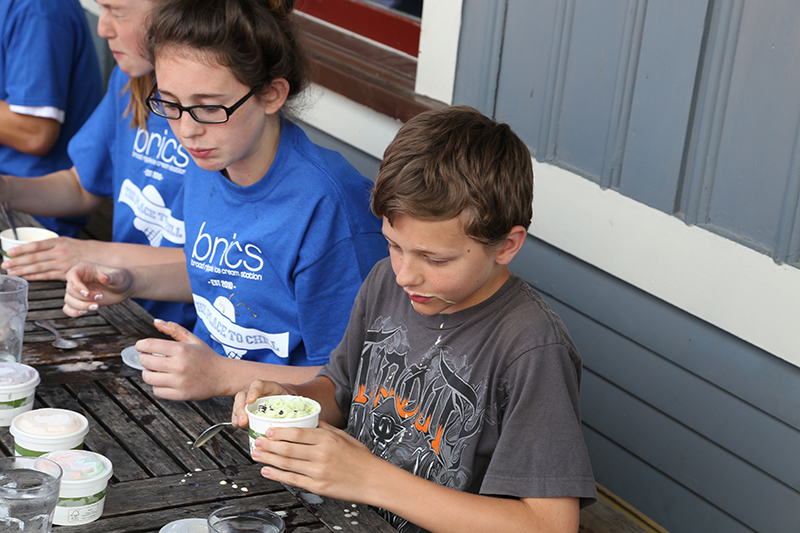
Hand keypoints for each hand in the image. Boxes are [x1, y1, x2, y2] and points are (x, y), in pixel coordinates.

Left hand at [2, 237, 93, 280]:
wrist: (102, 257)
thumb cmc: (83, 249)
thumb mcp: (68, 241)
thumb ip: (52, 245)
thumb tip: (32, 249)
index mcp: (59, 242)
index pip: (36, 245)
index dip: (21, 249)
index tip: (9, 252)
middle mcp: (60, 252)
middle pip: (34, 257)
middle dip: (17, 261)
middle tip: (4, 264)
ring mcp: (63, 264)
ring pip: (38, 268)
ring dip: (23, 270)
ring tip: (11, 272)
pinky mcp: (66, 274)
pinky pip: (47, 276)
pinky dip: (35, 277)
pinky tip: (26, 277)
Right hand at [62, 262, 132, 315]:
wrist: (124, 289)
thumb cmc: (121, 279)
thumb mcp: (119, 277)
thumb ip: (111, 278)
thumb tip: (103, 277)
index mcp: (84, 268)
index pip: (71, 275)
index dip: (76, 286)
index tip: (87, 293)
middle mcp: (78, 279)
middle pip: (69, 290)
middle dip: (84, 297)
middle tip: (101, 296)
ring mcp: (78, 291)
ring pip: (68, 300)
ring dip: (81, 306)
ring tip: (97, 306)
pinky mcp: (80, 301)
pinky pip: (68, 308)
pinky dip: (73, 312)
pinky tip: (85, 312)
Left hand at [136, 319, 231, 400]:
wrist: (223, 376)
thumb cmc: (207, 357)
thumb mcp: (192, 339)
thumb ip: (174, 329)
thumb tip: (156, 321)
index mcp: (182, 350)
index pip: (150, 345)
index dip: (141, 345)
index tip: (141, 347)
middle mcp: (179, 366)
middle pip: (146, 362)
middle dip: (143, 358)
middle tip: (149, 357)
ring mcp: (179, 382)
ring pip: (148, 378)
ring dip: (148, 373)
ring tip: (155, 370)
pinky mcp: (180, 395)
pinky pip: (157, 391)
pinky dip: (157, 386)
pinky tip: (164, 380)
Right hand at [232, 380, 292, 427]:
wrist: (285, 401)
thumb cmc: (287, 400)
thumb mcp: (292, 400)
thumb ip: (293, 404)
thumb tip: (296, 416)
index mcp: (267, 387)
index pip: (258, 384)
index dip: (253, 391)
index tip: (250, 401)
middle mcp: (254, 393)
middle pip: (242, 396)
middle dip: (241, 408)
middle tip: (244, 419)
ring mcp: (248, 402)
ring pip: (237, 406)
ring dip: (237, 415)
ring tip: (242, 424)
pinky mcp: (245, 412)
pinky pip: (236, 415)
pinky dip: (237, 421)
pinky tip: (243, 426)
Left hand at [252, 421, 384, 502]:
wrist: (373, 479)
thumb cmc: (361, 458)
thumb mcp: (343, 436)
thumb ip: (324, 428)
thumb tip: (308, 421)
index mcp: (327, 439)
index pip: (297, 433)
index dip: (279, 432)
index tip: (269, 431)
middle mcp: (321, 454)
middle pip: (288, 448)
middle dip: (269, 445)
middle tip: (256, 442)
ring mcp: (318, 471)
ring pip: (287, 463)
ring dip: (268, 459)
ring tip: (257, 455)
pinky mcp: (318, 486)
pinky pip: (293, 479)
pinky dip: (277, 475)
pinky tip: (267, 471)